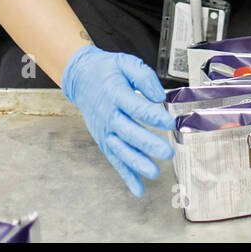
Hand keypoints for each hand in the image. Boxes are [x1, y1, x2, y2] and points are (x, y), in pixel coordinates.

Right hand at [61, 44, 175, 195]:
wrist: (81, 78)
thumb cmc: (107, 71)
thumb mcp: (127, 63)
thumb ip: (144, 78)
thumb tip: (160, 97)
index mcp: (116, 94)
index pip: (135, 107)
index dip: (151, 116)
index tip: (169, 122)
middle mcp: (109, 115)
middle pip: (128, 132)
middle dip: (148, 144)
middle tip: (167, 151)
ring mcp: (105, 130)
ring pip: (121, 150)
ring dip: (137, 163)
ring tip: (154, 172)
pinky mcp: (104, 141)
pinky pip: (115, 160)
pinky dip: (126, 175)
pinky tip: (138, 188)